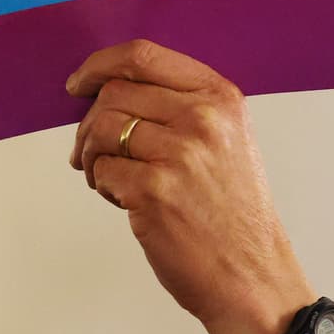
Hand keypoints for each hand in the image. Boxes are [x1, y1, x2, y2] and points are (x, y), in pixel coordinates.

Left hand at [67, 40, 313, 333]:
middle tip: (90, 152)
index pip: (143, 55)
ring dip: (92, 156)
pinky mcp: (154, 191)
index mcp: (220, 98)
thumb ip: (181, 107)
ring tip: (109, 180)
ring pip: (101, 130)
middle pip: (114, 93)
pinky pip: (102, 172)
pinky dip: (102, 186)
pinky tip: (124, 201)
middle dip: (89, 122)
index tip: (79, 84)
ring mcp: (178, 154)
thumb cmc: (233, 213)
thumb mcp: (227, 140)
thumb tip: (108, 93)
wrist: (253, 277)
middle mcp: (202, 119)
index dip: (99, 65)